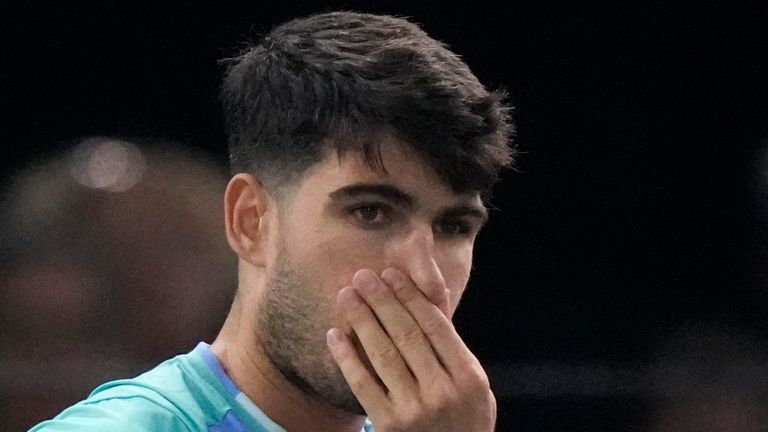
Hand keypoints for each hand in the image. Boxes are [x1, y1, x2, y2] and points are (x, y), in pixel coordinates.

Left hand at [326, 268, 495, 431]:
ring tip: (347, 296)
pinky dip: (346, 357)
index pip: (435, 326)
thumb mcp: (474, 387)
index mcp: (469, 377)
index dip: (410, 296)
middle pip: (407, 334)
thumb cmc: (464, 421)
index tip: (391, 274)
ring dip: (362, 320)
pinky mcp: (389, 425)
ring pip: (383, 353)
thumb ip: (453, 349)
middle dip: (382, 300)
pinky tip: (334, 335)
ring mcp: (415, 410)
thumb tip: (431, 299)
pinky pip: (362, 383)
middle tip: (362, 276)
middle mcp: (443, 391)